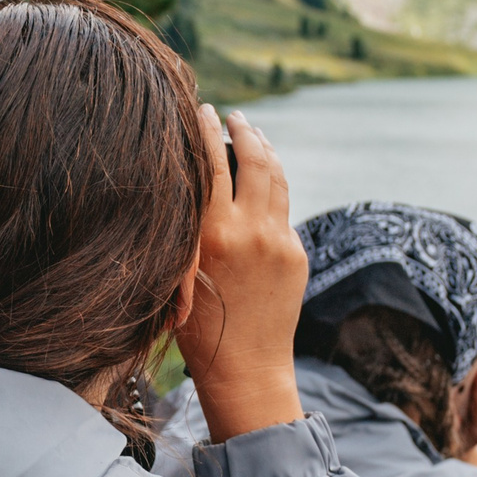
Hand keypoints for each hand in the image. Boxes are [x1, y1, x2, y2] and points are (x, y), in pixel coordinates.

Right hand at [173, 107, 306, 441]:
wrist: (245, 369)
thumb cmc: (197, 329)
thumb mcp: (179, 272)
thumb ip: (190, 226)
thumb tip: (194, 180)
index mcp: (214, 234)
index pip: (212, 163)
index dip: (207, 129)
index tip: (203, 106)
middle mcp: (251, 231)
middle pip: (254, 160)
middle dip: (244, 130)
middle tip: (235, 114)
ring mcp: (280, 241)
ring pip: (277, 178)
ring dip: (266, 151)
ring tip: (254, 134)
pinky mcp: (297, 254)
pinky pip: (284, 210)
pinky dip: (273, 187)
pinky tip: (265, 180)